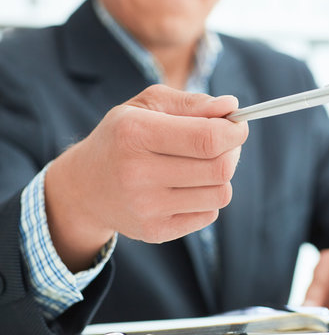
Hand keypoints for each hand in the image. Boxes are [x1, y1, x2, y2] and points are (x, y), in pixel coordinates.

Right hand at [45, 85, 248, 271]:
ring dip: (221, 177)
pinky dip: (207, 199)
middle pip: (220, 168)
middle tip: (225, 145)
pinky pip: (209, 215)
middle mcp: (137, 173)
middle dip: (232, 152)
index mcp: (134, 133)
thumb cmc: (122, 138)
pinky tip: (186, 188)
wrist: (84, 187)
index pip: (207, 138)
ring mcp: (146, 208)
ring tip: (202, 166)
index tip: (239, 126)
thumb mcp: (147, 106)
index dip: (234, 132)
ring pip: (220, 194)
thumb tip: (230, 107)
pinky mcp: (155, 231)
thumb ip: (191, 103)